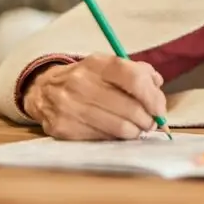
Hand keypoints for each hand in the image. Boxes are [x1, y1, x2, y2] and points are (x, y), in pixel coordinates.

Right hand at [23, 54, 167, 140]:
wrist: (43, 90)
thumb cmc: (87, 78)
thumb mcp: (109, 65)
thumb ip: (138, 71)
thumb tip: (158, 86)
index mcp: (96, 63)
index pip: (134, 79)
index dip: (153, 97)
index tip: (160, 108)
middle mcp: (81, 83)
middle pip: (130, 108)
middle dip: (148, 119)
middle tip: (151, 122)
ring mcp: (70, 107)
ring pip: (119, 128)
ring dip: (135, 131)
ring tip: (137, 128)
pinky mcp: (64, 128)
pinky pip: (103, 139)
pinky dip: (116, 138)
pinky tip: (116, 132)